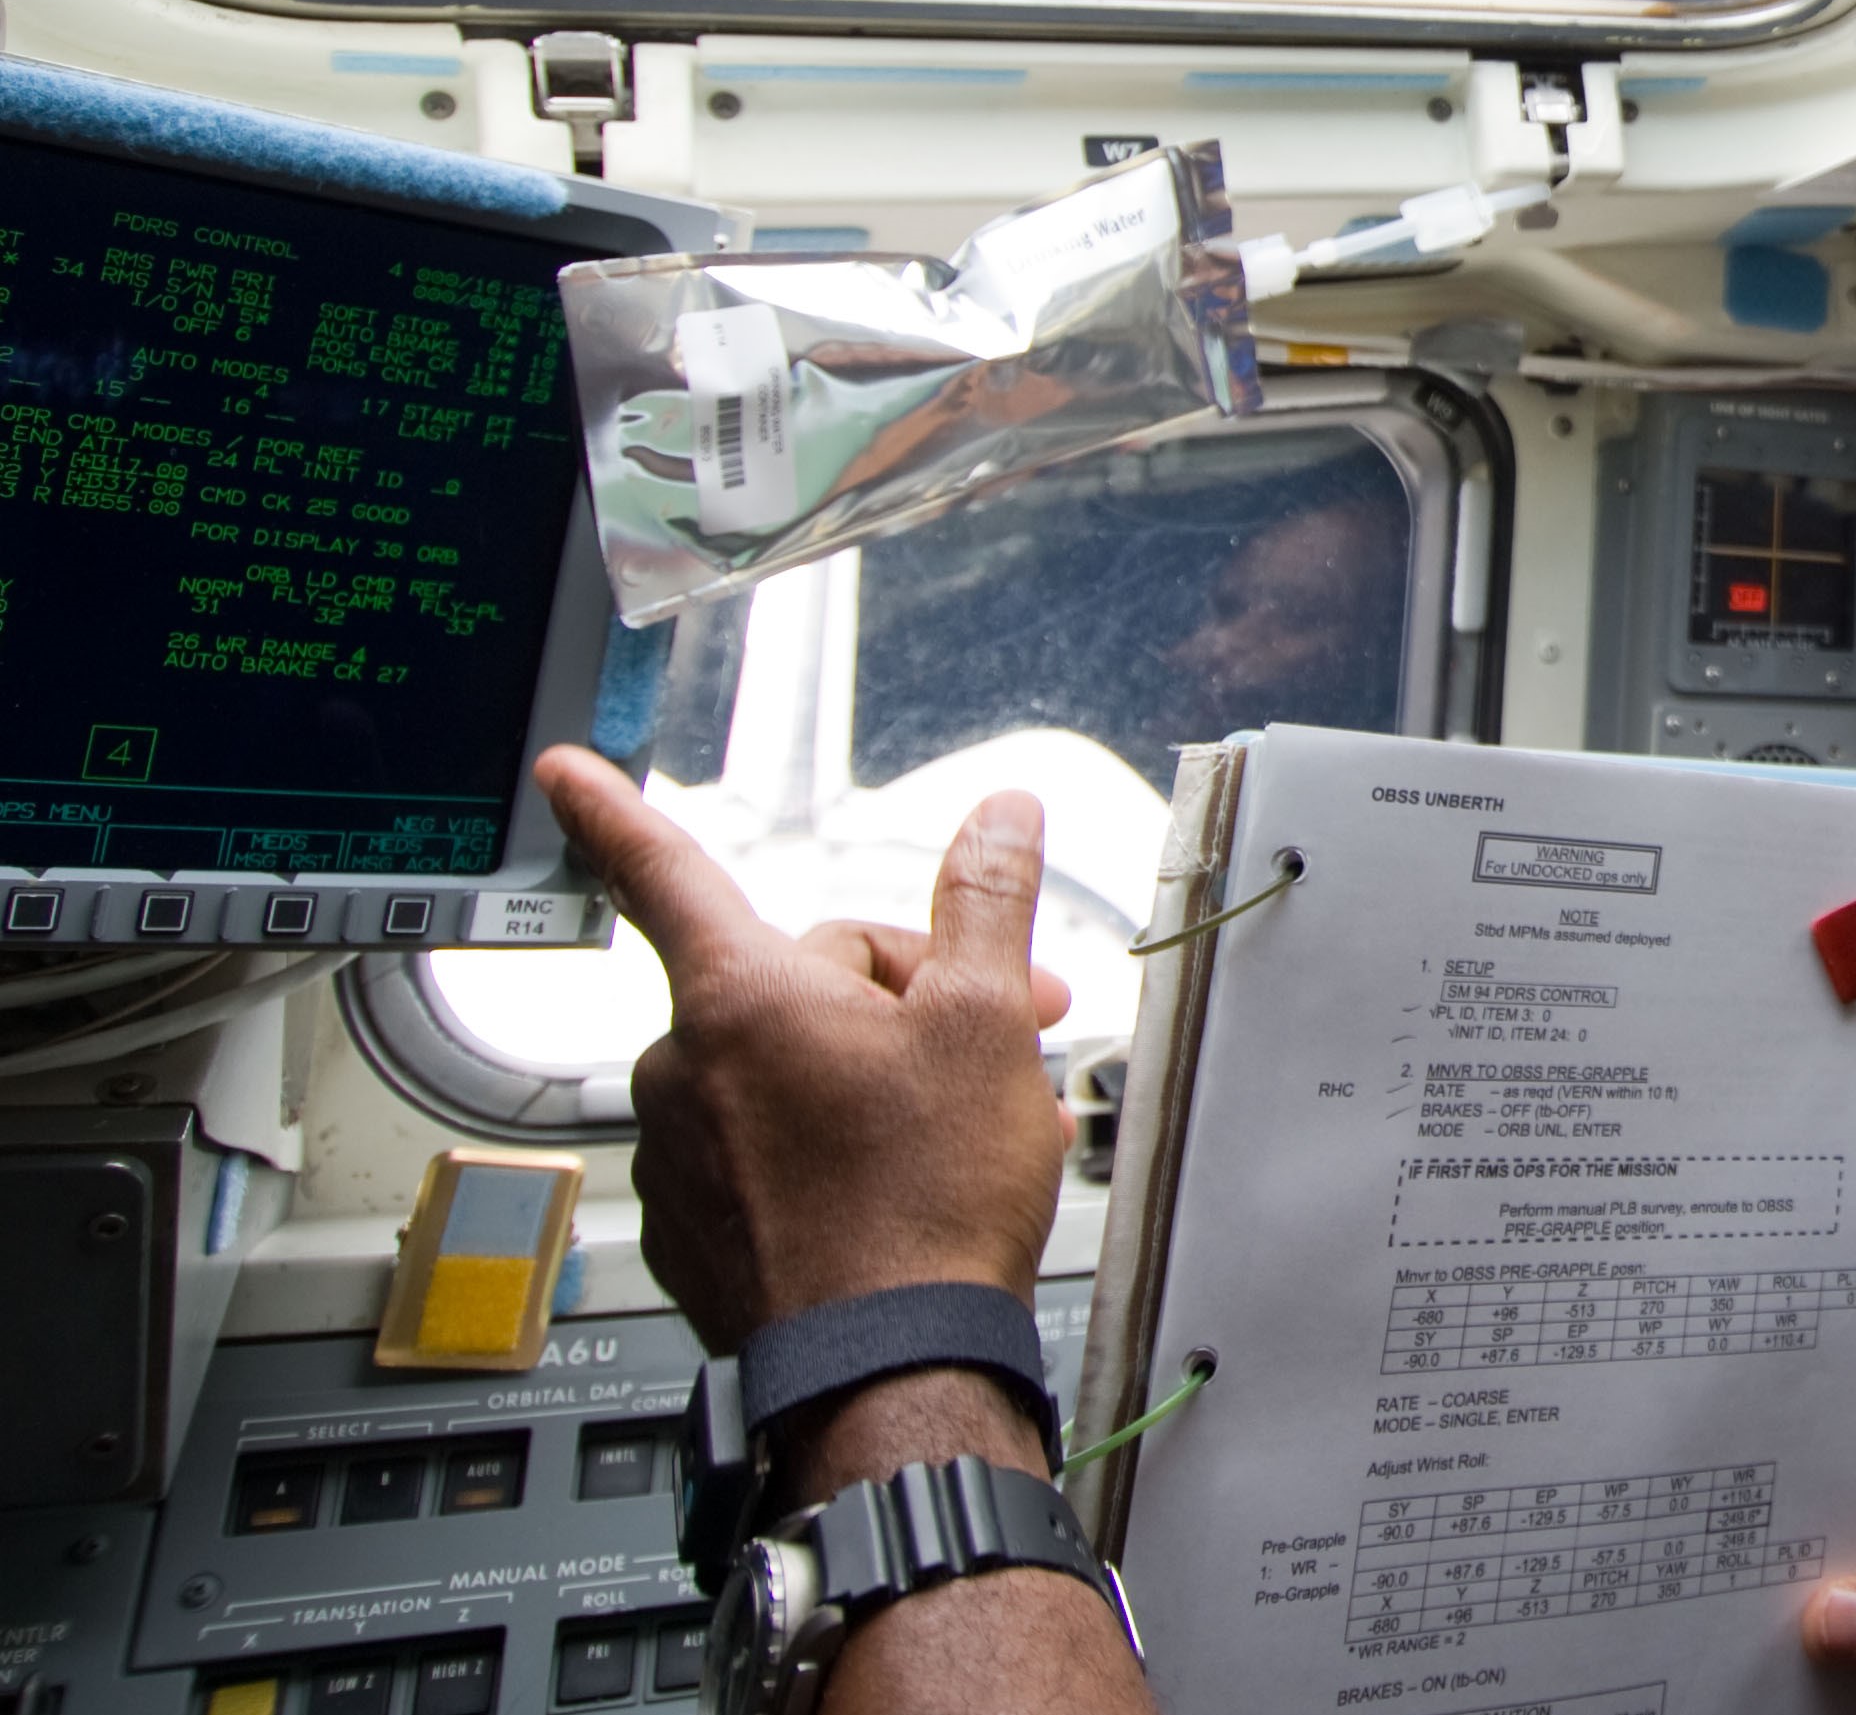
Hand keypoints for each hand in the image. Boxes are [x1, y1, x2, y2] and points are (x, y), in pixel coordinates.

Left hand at [532, 746, 1074, 1353]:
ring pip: (788, 1069)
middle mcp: (686, 1070)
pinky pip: (767, 1152)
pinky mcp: (698, 1233)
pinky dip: (836, 1149)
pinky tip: (913, 1181)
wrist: (888, 1370)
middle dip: (899, 991)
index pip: (662, 870)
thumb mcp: (987, 1023)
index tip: (563, 773)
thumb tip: (999, 817)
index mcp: (742, 998)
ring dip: (875, 1074)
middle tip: (1004, 1032)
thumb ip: (986, 903)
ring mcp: (681, 1158)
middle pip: (792, 979)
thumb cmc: (924, 1204)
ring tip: (967, 1124)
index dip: (611, 811)